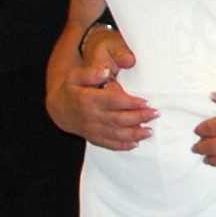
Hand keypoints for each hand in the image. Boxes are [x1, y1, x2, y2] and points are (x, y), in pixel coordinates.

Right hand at [59, 24, 154, 150]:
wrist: (60, 108)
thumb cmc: (72, 88)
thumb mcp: (76, 75)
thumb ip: (91, 72)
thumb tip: (106, 71)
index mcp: (87, 99)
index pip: (112, 101)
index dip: (130, 102)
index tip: (145, 101)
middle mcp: (90, 117)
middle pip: (117, 119)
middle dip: (138, 118)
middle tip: (155, 114)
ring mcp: (92, 129)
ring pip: (115, 134)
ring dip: (134, 134)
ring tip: (150, 131)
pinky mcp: (93, 138)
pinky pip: (109, 144)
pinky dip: (122, 146)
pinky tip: (136, 143)